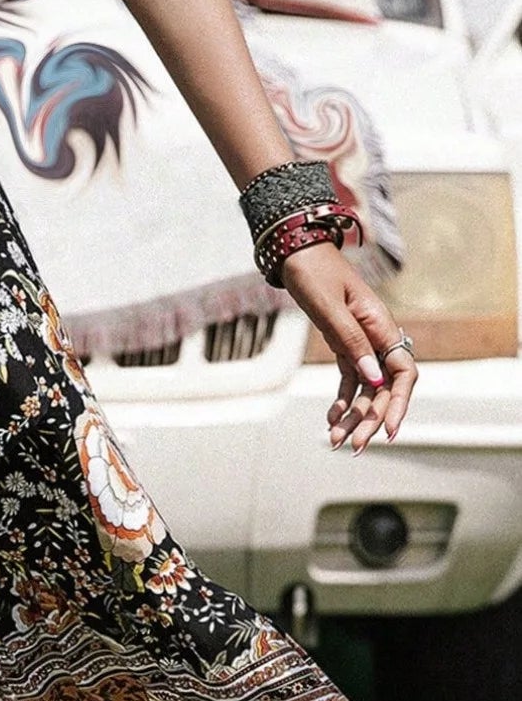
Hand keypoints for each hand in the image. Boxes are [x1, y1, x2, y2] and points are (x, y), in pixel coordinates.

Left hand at [279, 242, 416, 452]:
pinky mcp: (344, 345)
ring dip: (354, 416)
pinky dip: (342, 401)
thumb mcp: (331, 309)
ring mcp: (361, 343)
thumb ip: (352, 343)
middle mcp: (376, 337)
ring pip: (366, 388)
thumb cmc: (314, 274)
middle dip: (370, 420)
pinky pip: (350, 380)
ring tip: (336, 441)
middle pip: (383, 388)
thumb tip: (374, 378)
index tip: (388, 430)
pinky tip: (330, 419)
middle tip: (353, 447)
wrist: (297, 253)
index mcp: (380, 326)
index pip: (403, 372)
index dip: (399, 403)